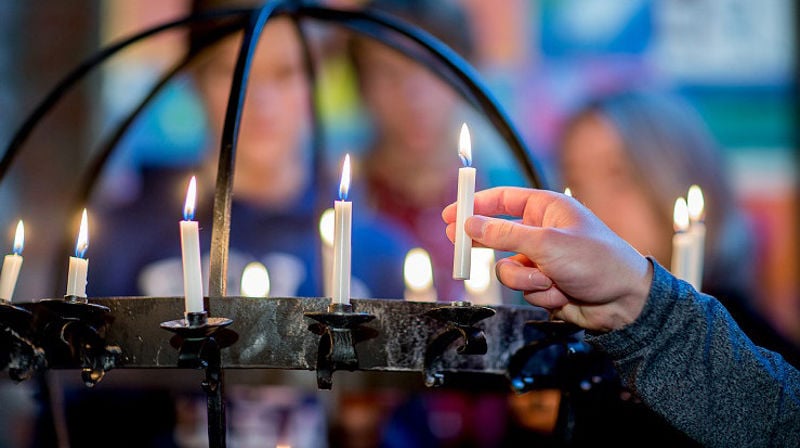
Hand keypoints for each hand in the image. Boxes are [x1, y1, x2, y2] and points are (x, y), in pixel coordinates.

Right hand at [442, 187, 652, 331]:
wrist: (625, 302)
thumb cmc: (596, 261)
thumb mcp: (545, 243)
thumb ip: (503, 234)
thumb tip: (470, 224)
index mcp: (546, 208)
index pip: (502, 200)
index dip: (474, 205)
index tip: (451, 213)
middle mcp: (542, 231)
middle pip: (497, 234)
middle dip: (483, 244)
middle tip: (459, 246)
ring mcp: (542, 259)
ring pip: (507, 268)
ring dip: (525, 279)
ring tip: (549, 280)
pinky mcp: (543, 283)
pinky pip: (522, 288)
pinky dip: (538, 293)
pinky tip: (561, 292)